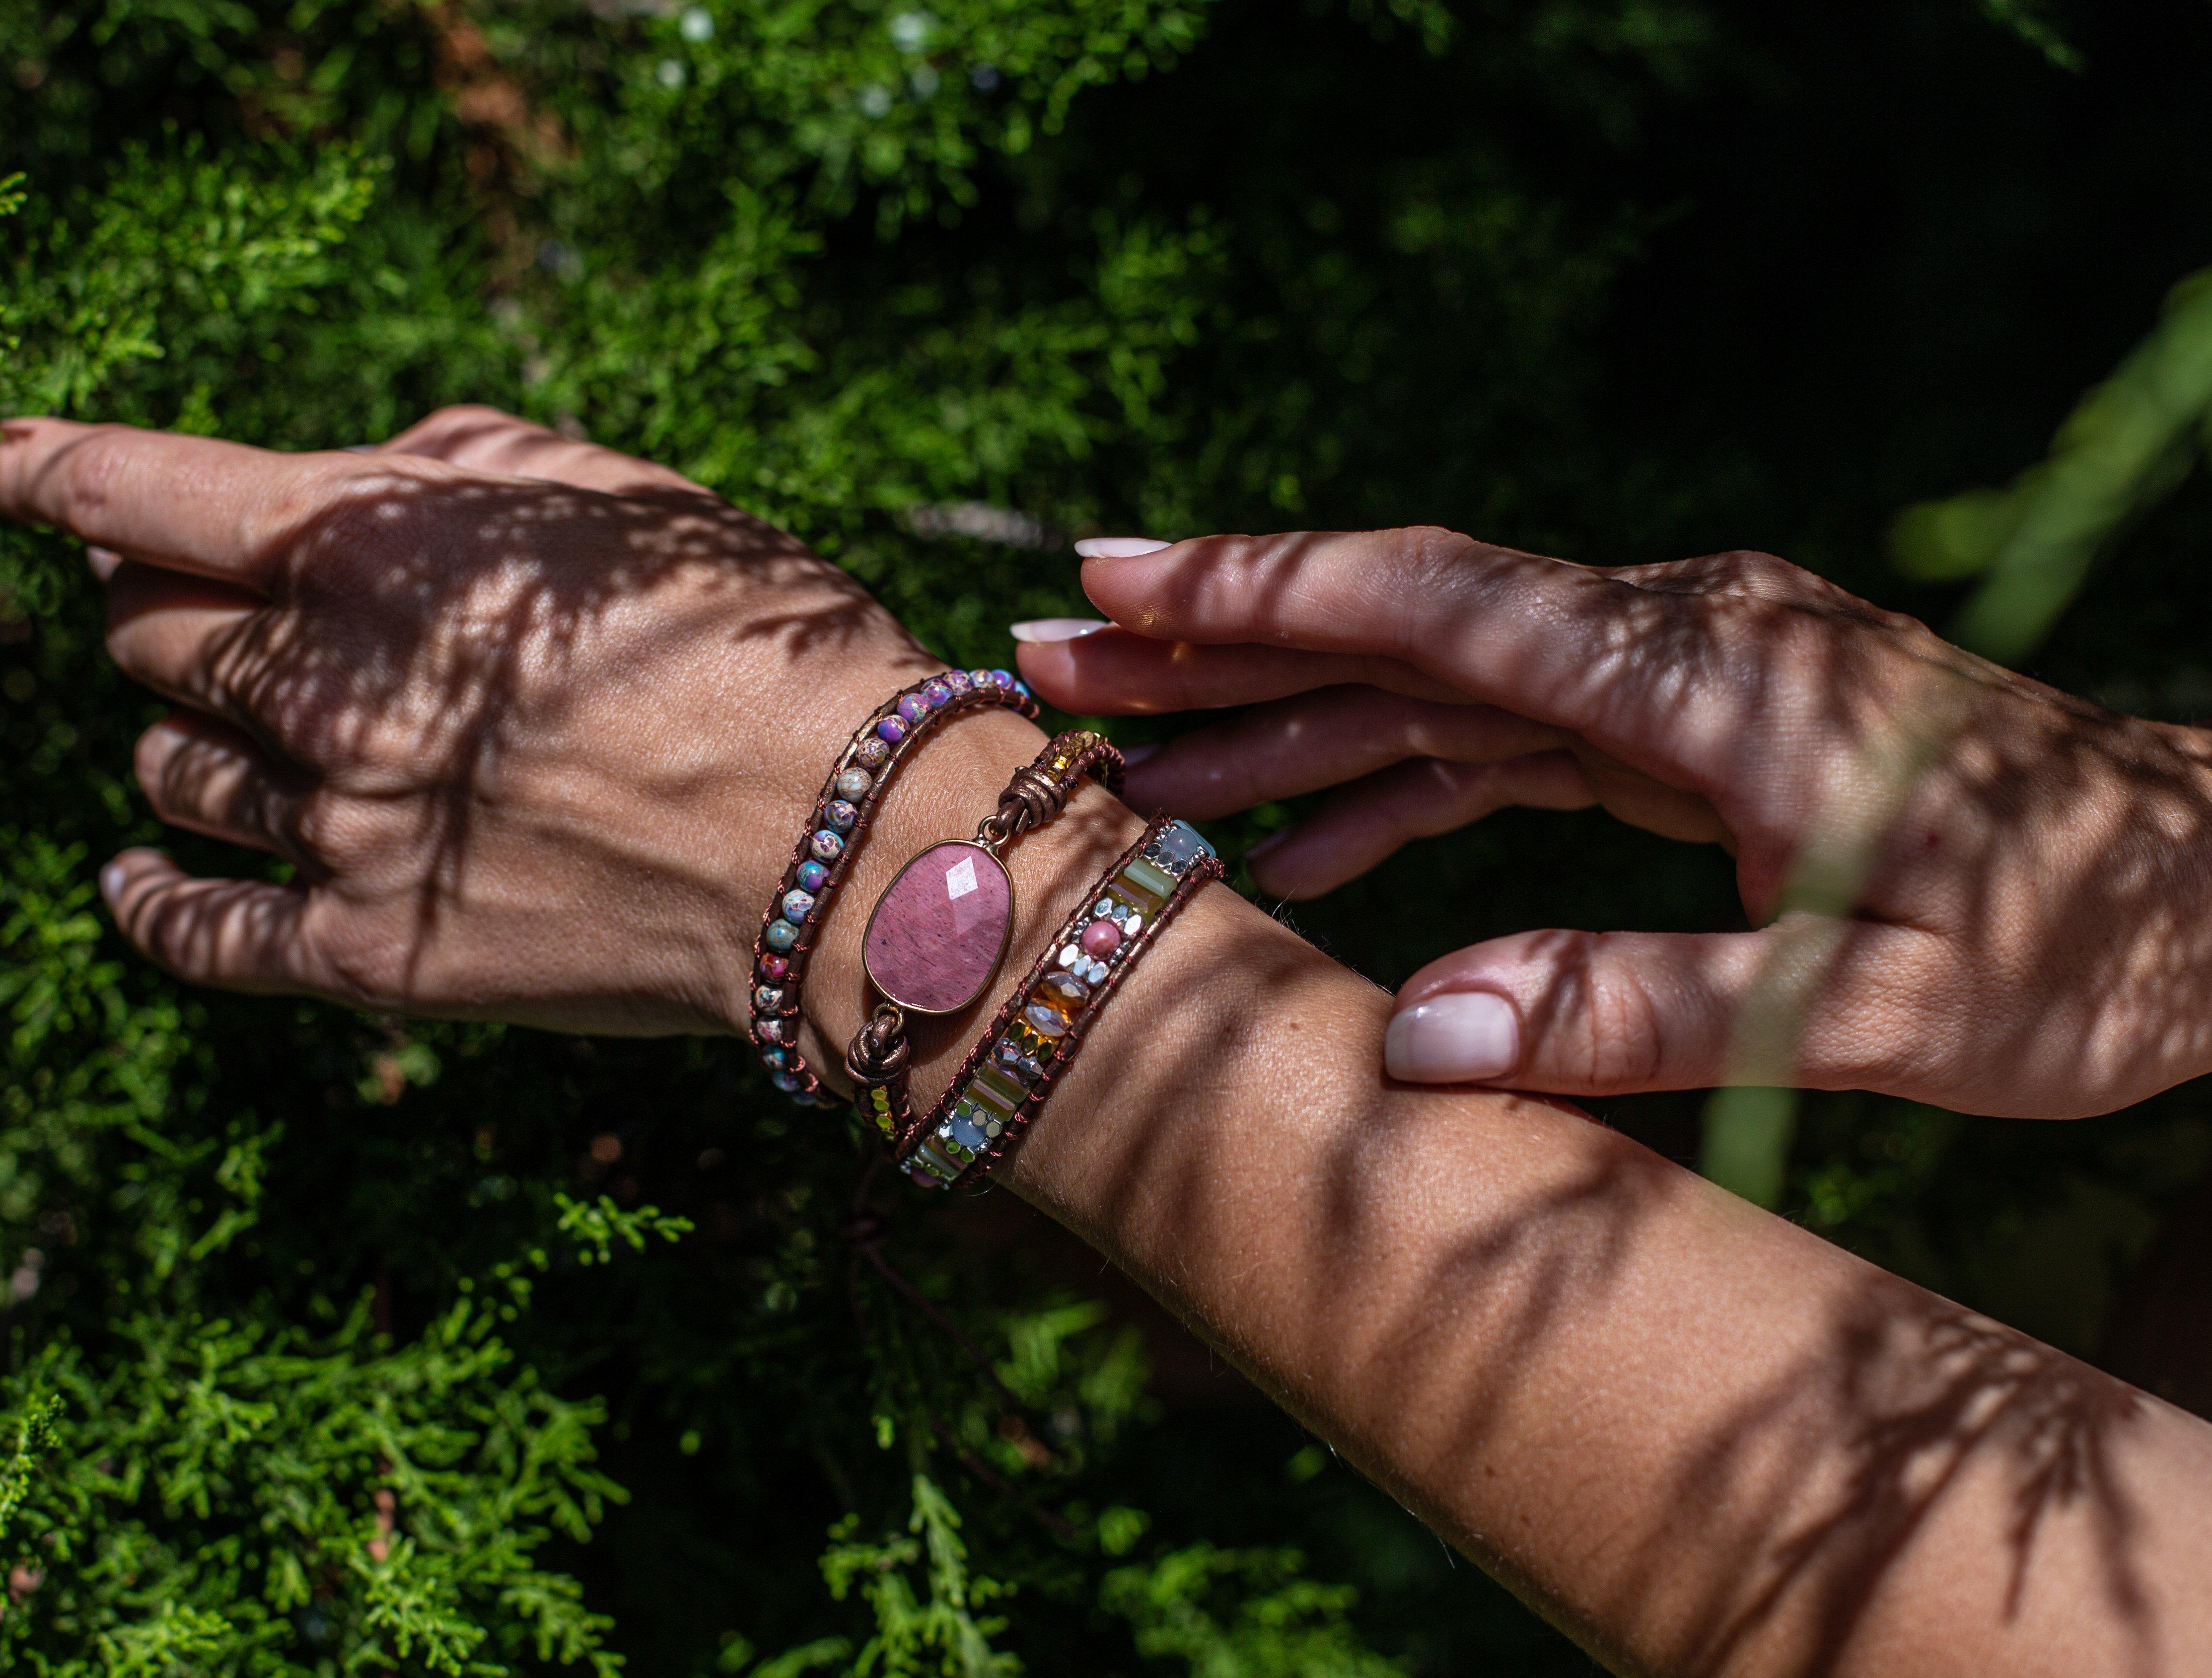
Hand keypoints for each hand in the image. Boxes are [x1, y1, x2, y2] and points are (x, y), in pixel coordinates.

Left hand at [0, 406, 937, 1037]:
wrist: (853, 846)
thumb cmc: (759, 643)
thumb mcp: (618, 492)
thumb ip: (452, 460)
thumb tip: (343, 474)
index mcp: (373, 544)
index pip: (133, 490)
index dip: (41, 468)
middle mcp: (327, 683)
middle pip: (143, 629)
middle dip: (154, 600)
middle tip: (200, 597)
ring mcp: (339, 828)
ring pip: (171, 764)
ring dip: (184, 730)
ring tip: (245, 726)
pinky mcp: (369, 952)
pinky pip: (196, 927)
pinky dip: (147, 894)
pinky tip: (133, 874)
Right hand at [1015, 528, 2211, 1118]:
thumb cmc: (2074, 950)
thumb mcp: (1869, 1009)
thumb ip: (1638, 1011)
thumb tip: (1409, 1041)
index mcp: (1698, 679)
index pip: (1435, 605)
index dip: (1263, 588)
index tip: (1113, 577)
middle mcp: (1670, 644)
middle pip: (1401, 625)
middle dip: (1222, 643)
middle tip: (1055, 659)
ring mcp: (1675, 679)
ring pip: (1434, 682)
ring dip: (1286, 718)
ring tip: (1137, 761)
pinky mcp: (1686, 731)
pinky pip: (1503, 742)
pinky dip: (1395, 785)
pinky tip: (1307, 847)